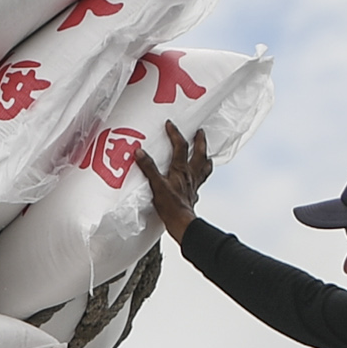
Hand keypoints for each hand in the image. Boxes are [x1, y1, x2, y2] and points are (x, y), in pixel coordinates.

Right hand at [136, 123, 213, 242]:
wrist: (181, 222)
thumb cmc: (170, 206)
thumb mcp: (156, 185)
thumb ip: (148, 168)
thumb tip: (140, 153)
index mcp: (181, 170)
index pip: (180, 146)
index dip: (175, 134)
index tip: (170, 125)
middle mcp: (190, 174)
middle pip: (199, 153)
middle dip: (200, 141)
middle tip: (200, 132)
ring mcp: (194, 184)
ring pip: (204, 166)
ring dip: (205, 157)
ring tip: (206, 152)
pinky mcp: (194, 193)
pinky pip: (202, 180)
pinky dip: (202, 174)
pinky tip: (199, 176)